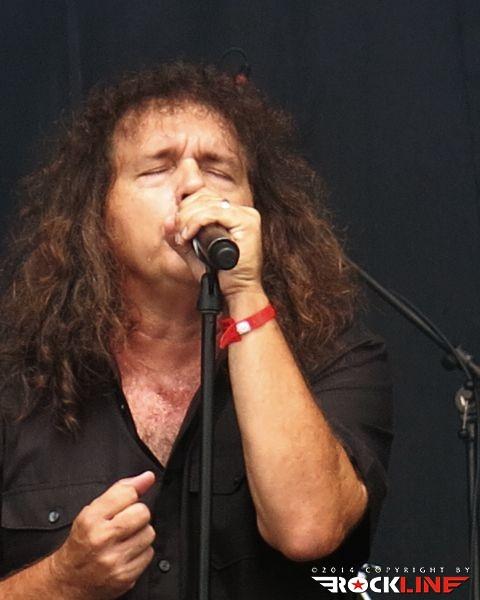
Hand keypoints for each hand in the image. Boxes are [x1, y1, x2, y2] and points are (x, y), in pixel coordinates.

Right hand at [50, 471, 155, 598]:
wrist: (68, 580)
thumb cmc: (82, 542)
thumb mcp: (92, 511)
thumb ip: (121, 490)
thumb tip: (147, 477)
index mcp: (91, 519)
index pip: (127, 494)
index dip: (133, 494)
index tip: (132, 497)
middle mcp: (101, 539)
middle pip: (142, 513)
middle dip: (137, 516)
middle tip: (124, 523)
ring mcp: (114, 560)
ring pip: (149, 534)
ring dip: (141, 535)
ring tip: (124, 540)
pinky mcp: (124, 576)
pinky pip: (148, 554)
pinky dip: (141, 553)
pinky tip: (126, 554)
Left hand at [164, 191, 263, 298]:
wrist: (237, 292)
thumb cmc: (220, 276)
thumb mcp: (194, 254)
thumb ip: (180, 238)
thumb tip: (167, 221)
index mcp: (232, 214)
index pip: (204, 195)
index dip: (185, 206)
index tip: (177, 226)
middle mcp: (242, 211)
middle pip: (204, 196)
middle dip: (183, 213)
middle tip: (179, 234)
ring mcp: (247, 216)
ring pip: (207, 203)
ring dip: (187, 219)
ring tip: (183, 238)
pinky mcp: (247, 223)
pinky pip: (214, 213)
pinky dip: (196, 222)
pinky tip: (188, 235)